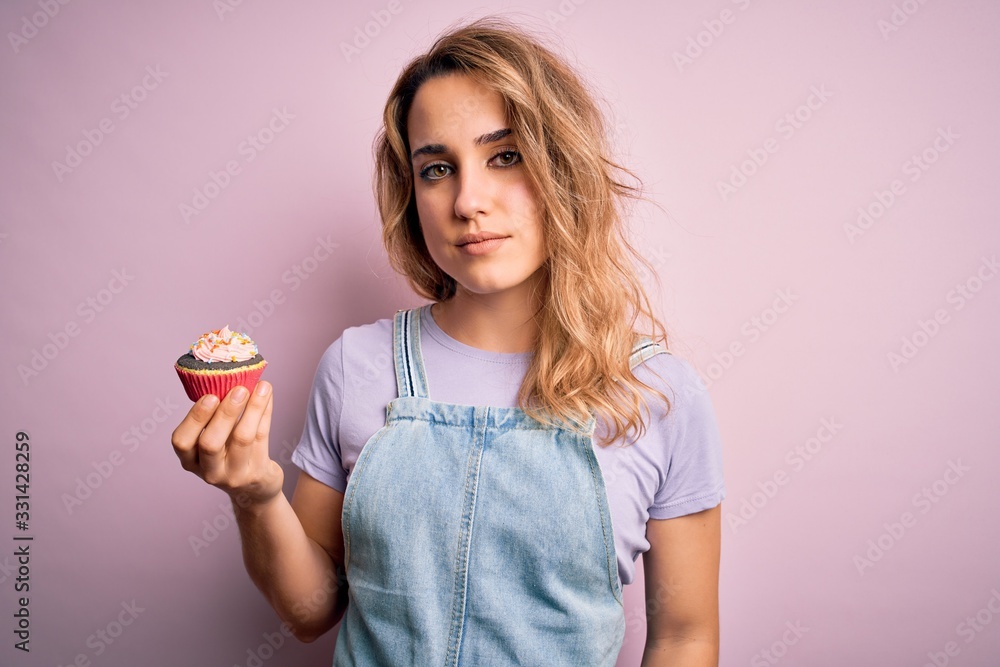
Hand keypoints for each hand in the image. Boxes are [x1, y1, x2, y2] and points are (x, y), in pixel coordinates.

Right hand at [171, 381, 283, 506]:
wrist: (254, 489)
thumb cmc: (230, 455)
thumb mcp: (216, 441)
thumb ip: (216, 415)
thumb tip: (227, 374)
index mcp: (191, 460)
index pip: (182, 442)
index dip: (194, 418)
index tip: (209, 396)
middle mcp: (209, 471)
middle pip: (211, 443)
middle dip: (225, 413)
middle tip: (238, 389)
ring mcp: (234, 475)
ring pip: (242, 439)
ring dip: (252, 409)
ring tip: (261, 387)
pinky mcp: (257, 474)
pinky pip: (262, 438)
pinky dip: (265, 412)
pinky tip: (267, 394)